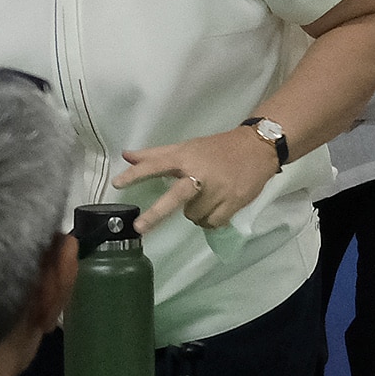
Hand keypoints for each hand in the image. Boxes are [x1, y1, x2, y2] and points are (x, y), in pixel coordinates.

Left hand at [113, 126, 281, 231]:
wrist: (257, 148)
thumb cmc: (216, 148)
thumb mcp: (187, 147)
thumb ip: (156, 155)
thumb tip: (126, 155)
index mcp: (185, 157)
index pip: (156, 164)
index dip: (136, 174)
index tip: (117, 184)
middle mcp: (199, 173)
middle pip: (174, 198)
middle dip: (155, 214)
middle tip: (139, 228)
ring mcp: (217, 190)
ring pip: (193, 216)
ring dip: (196, 212)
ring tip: (207, 198)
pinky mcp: (233, 202)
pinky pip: (211, 223)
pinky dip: (211, 219)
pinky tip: (218, 206)